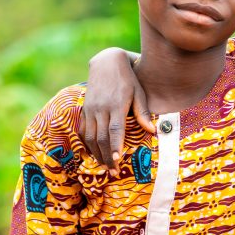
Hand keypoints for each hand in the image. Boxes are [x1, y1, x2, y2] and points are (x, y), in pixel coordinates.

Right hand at [81, 48, 151, 174]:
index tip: (117, 160)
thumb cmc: (128, 79)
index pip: (115, 130)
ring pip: (90, 136)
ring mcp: (90, 109)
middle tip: (113, 172)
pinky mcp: (84, 109)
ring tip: (104, 166)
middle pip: (102, 137)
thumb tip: (152, 130)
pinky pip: (83, 130)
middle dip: (107, 156)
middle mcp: (101, 108)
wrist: (107, 62)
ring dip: (96, 154)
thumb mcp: (139, 93)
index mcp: (116, 105)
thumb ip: (142, 113)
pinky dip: (87, 144)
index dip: (115, 146)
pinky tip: (94, 153)